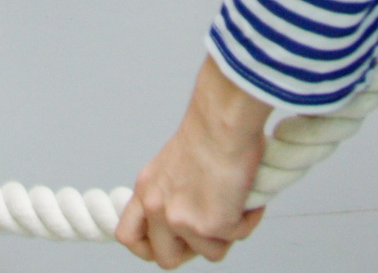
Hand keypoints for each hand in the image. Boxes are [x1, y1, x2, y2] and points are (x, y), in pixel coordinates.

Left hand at [118, 58, 269, 266]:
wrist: (223, 118)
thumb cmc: (211, 127)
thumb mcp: (174, 161)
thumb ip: (173, 189)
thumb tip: (194, 206)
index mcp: (147, 189)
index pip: (129, 236)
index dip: (149, 246)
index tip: (169, 241)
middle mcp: (157, 208)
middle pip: (165, 259)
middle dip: (191, 251)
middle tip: (211, 228)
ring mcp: (182, 221)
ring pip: (208, 253)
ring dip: (226, 233)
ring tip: (235, 202)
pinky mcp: (211, 226)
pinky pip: (236, 237)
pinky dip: (247, 220)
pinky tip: (248, 196)